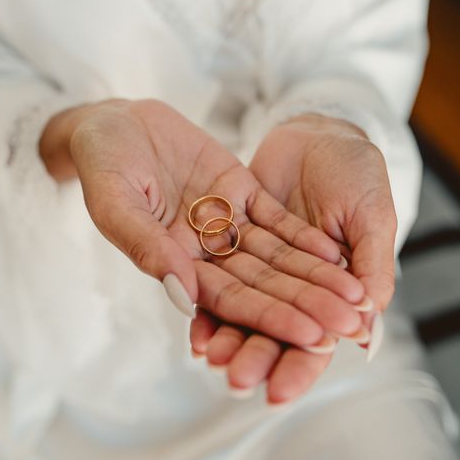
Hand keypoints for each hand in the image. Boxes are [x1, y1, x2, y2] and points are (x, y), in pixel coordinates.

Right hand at [40, 100, 365, 346]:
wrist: (115, 122)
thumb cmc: (103, 162)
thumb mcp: (115, 202)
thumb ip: (148, 246)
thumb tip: (187, 295)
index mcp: (172, 263)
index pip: (228, 300)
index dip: (270, 317)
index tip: (311, 336)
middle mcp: (203, 251)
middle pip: (262, 284)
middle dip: (306, 305)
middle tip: (349, 326)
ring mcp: (223, 222)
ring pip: (277, 256)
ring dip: (316, 277)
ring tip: (356, 298)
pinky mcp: (239, 193)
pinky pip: (276, 219)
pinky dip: (305, 236)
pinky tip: (336, 254)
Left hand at [189, 114, 394, 403]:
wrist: (319, 131)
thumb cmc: (358, 173)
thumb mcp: (372, 217)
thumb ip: (371, 267)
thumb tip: (368, 324)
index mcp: (330, 287)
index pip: (314, 335)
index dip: (298, 365)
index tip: (279, 392)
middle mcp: (290, 281)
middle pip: (271, 326)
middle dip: (254, 354)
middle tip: (236, 380)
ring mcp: (258, 259)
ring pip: (241, 300)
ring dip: (226, 330)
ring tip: (208, 355)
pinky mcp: (233, 236)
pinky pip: (217, 266)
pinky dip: (204, 287)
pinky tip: (190, 313)